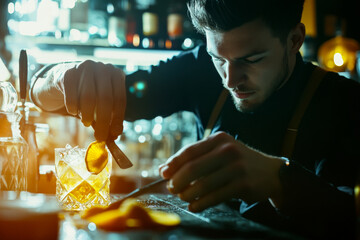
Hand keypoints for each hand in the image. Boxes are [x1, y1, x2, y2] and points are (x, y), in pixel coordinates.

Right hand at [58, 60, 125, 140]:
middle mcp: (103, 68)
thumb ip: (110, 117)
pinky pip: (72, 95)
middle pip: (105, 99)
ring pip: (89, 97)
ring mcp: (85, 67)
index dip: (118, 119)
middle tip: (100, 137)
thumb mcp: (102, 102)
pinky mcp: (68, 72)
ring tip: (86, 123)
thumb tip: (114, 136)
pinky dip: (73, 108)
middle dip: (103, 121)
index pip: (120, 99)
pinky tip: (73, 111)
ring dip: (87, 115)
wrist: (64, 78)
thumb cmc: (88, 93)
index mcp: (116, 75)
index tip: (114, 134)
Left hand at [159, 131, 284, 211]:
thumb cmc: (238, 162)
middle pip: (192, 168)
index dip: (173, 163)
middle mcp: (228, 150)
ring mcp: (237, 168)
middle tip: (172, 189)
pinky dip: (200, 204)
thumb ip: (195, 158)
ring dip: (187, 194)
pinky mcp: (243, 185)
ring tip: (183, 197)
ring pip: (202, 185)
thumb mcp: (220, 152)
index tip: (163, 174)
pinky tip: (194, 206)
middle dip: (177, 181)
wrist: (271, 172)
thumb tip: (164, 169)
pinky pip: (214, 197)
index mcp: (219, 139)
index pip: (189, 151)